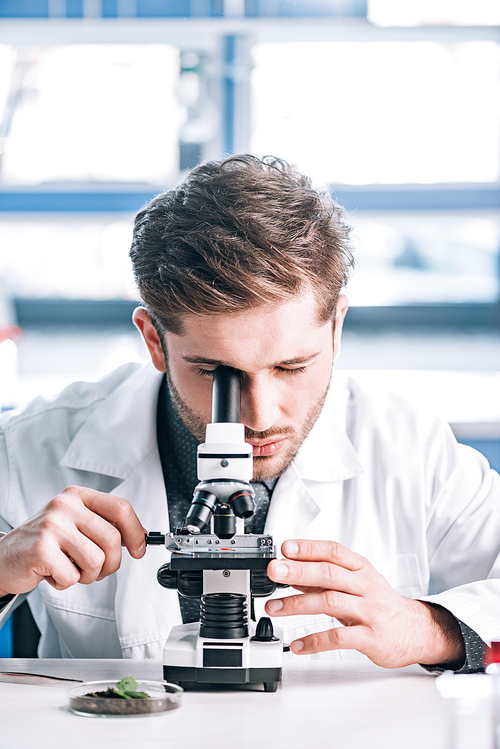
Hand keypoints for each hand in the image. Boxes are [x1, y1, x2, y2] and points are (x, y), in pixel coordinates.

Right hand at [0, 486, 146, 596]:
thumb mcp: (75, 525)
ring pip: (96, 561)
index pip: (120, 508)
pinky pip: (72, 576)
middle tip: (96, 570)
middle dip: (111, 563)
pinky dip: (65, 582)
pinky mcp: (41, 550)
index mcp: (77, 496)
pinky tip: (52, 572)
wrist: (3, 557)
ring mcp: (52, 526)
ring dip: (87, 575)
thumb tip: (141, 537)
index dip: (135, 531)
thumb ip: (104, 526)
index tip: (139, 549)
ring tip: (69, 568)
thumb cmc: (44, 543)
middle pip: (112, 539)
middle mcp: (64, 506)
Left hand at [265, 539, 464, 668]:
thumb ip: (324, 579)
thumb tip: (291, 572)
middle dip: (299, 571)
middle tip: (274, 572)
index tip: (285, 548)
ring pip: (331, 602)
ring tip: (274, 608)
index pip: (334, 551)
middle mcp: (365, 586)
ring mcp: (369, 611)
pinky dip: (316, 641)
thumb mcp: (355, 583)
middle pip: (329, 574)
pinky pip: (340, 637)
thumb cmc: (380, 604)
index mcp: (361, 569)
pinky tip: (297, 645)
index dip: (310, 548)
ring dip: (298, 604)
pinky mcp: (371, 637)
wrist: (415, 631)